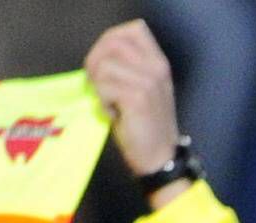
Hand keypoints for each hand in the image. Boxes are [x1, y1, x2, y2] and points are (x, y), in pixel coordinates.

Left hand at [86, 20, 182, 180]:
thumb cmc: (145, 126)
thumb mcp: (144, 88)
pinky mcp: (137, 98)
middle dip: (96, 61)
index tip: (104, 62)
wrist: (159, 158)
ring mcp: (148, 82)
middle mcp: (156, 68)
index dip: (110, 40)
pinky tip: (112, 114)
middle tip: (97, 85)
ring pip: (104, 65)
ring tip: (109, 103)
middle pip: (113, 43)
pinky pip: (104, 85)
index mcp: (159, 63)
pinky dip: (102, 101)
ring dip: (98, 85)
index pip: (132, 30)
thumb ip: (129, 66)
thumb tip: (99, 54)